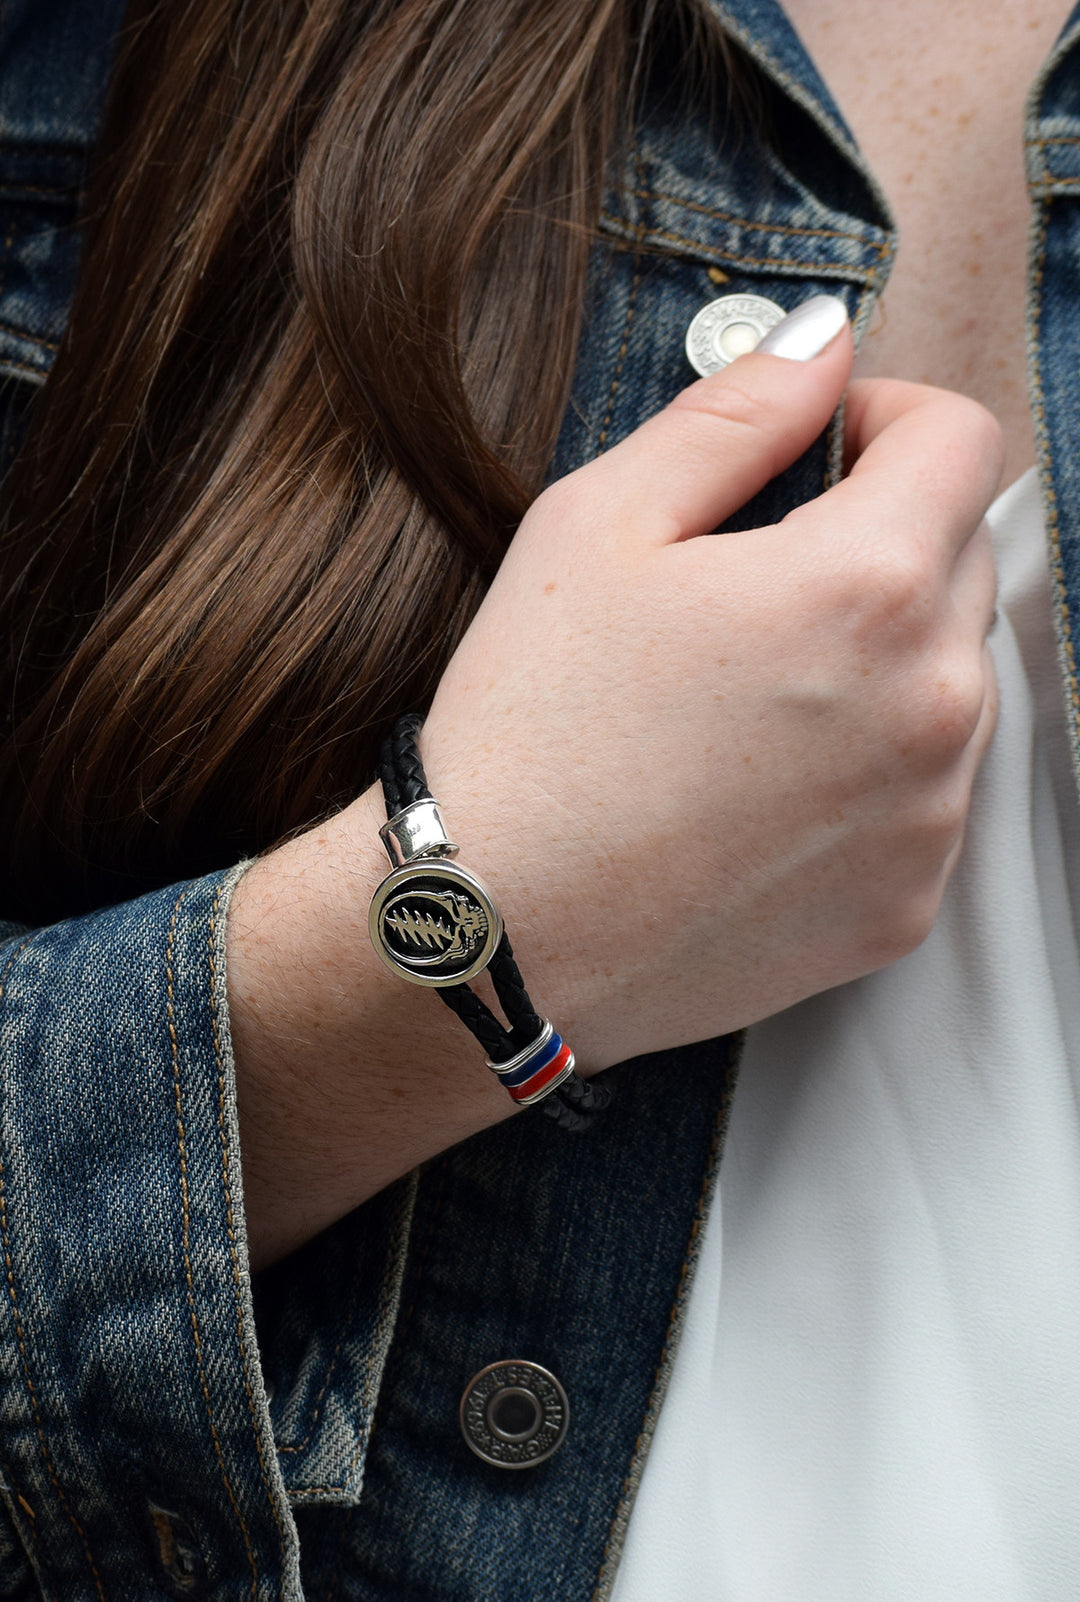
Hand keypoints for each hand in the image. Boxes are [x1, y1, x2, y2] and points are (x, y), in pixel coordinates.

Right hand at [230, 303, 1002, 1262]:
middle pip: (961, 559)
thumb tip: (821, 343)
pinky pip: (926, 795)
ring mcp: (930, 818)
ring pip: (951, 681)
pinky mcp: (907, 904)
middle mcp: (933, 703)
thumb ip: (734, 414)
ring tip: (749, 700)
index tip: (825, 447)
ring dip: (881, 658)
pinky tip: (759, 788)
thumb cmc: (531, 732)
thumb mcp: (599, 525)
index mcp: (866, 586)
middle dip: (880, 538)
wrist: (495, 939)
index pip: (962, 441)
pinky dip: (870, 771)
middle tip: (755, 582)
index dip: (888, 416)